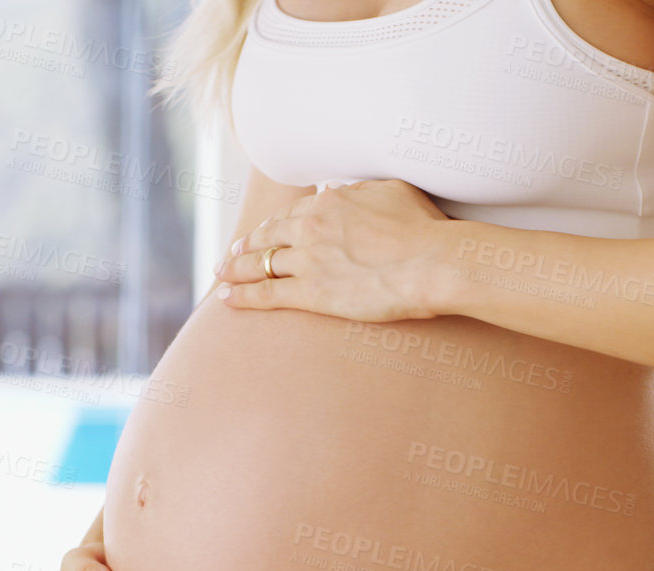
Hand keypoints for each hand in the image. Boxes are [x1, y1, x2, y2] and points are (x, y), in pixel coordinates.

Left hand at [211, 178, 452, 321]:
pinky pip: (266, 293)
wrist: (431, 262)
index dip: (272, 225)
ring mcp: (308, 261)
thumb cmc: (423, 228)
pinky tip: (227, 298)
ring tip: (222, 275)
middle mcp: (311, 228)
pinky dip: (242, 296)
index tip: (262, 231)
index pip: (291, 214)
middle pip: (267, 236)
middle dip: (246, 245)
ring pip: (260, 264)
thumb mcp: (391, 191)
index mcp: (329, 203)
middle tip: (232, 254)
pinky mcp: (311, 293)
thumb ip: (359, 191)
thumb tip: (336, 190)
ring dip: (236, 269)